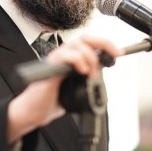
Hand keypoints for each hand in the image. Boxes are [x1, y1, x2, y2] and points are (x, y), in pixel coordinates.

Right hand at [6, 35, 122, 142]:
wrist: (33, 112)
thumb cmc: (51, 100)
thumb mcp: (77, 90)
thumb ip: (86, 82)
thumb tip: (101, 83)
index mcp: (71, 59)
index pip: (89, 43)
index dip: (105, 44)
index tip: (117, 53)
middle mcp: (63, 56)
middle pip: (85, 38)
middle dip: (103, 44)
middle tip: (113, 56)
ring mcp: (56, 60)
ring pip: (76, 45)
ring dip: (89, 57)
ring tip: (90, 74)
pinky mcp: (49, 68)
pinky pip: (64, 55)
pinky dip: (77, 60)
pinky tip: (82, 71)